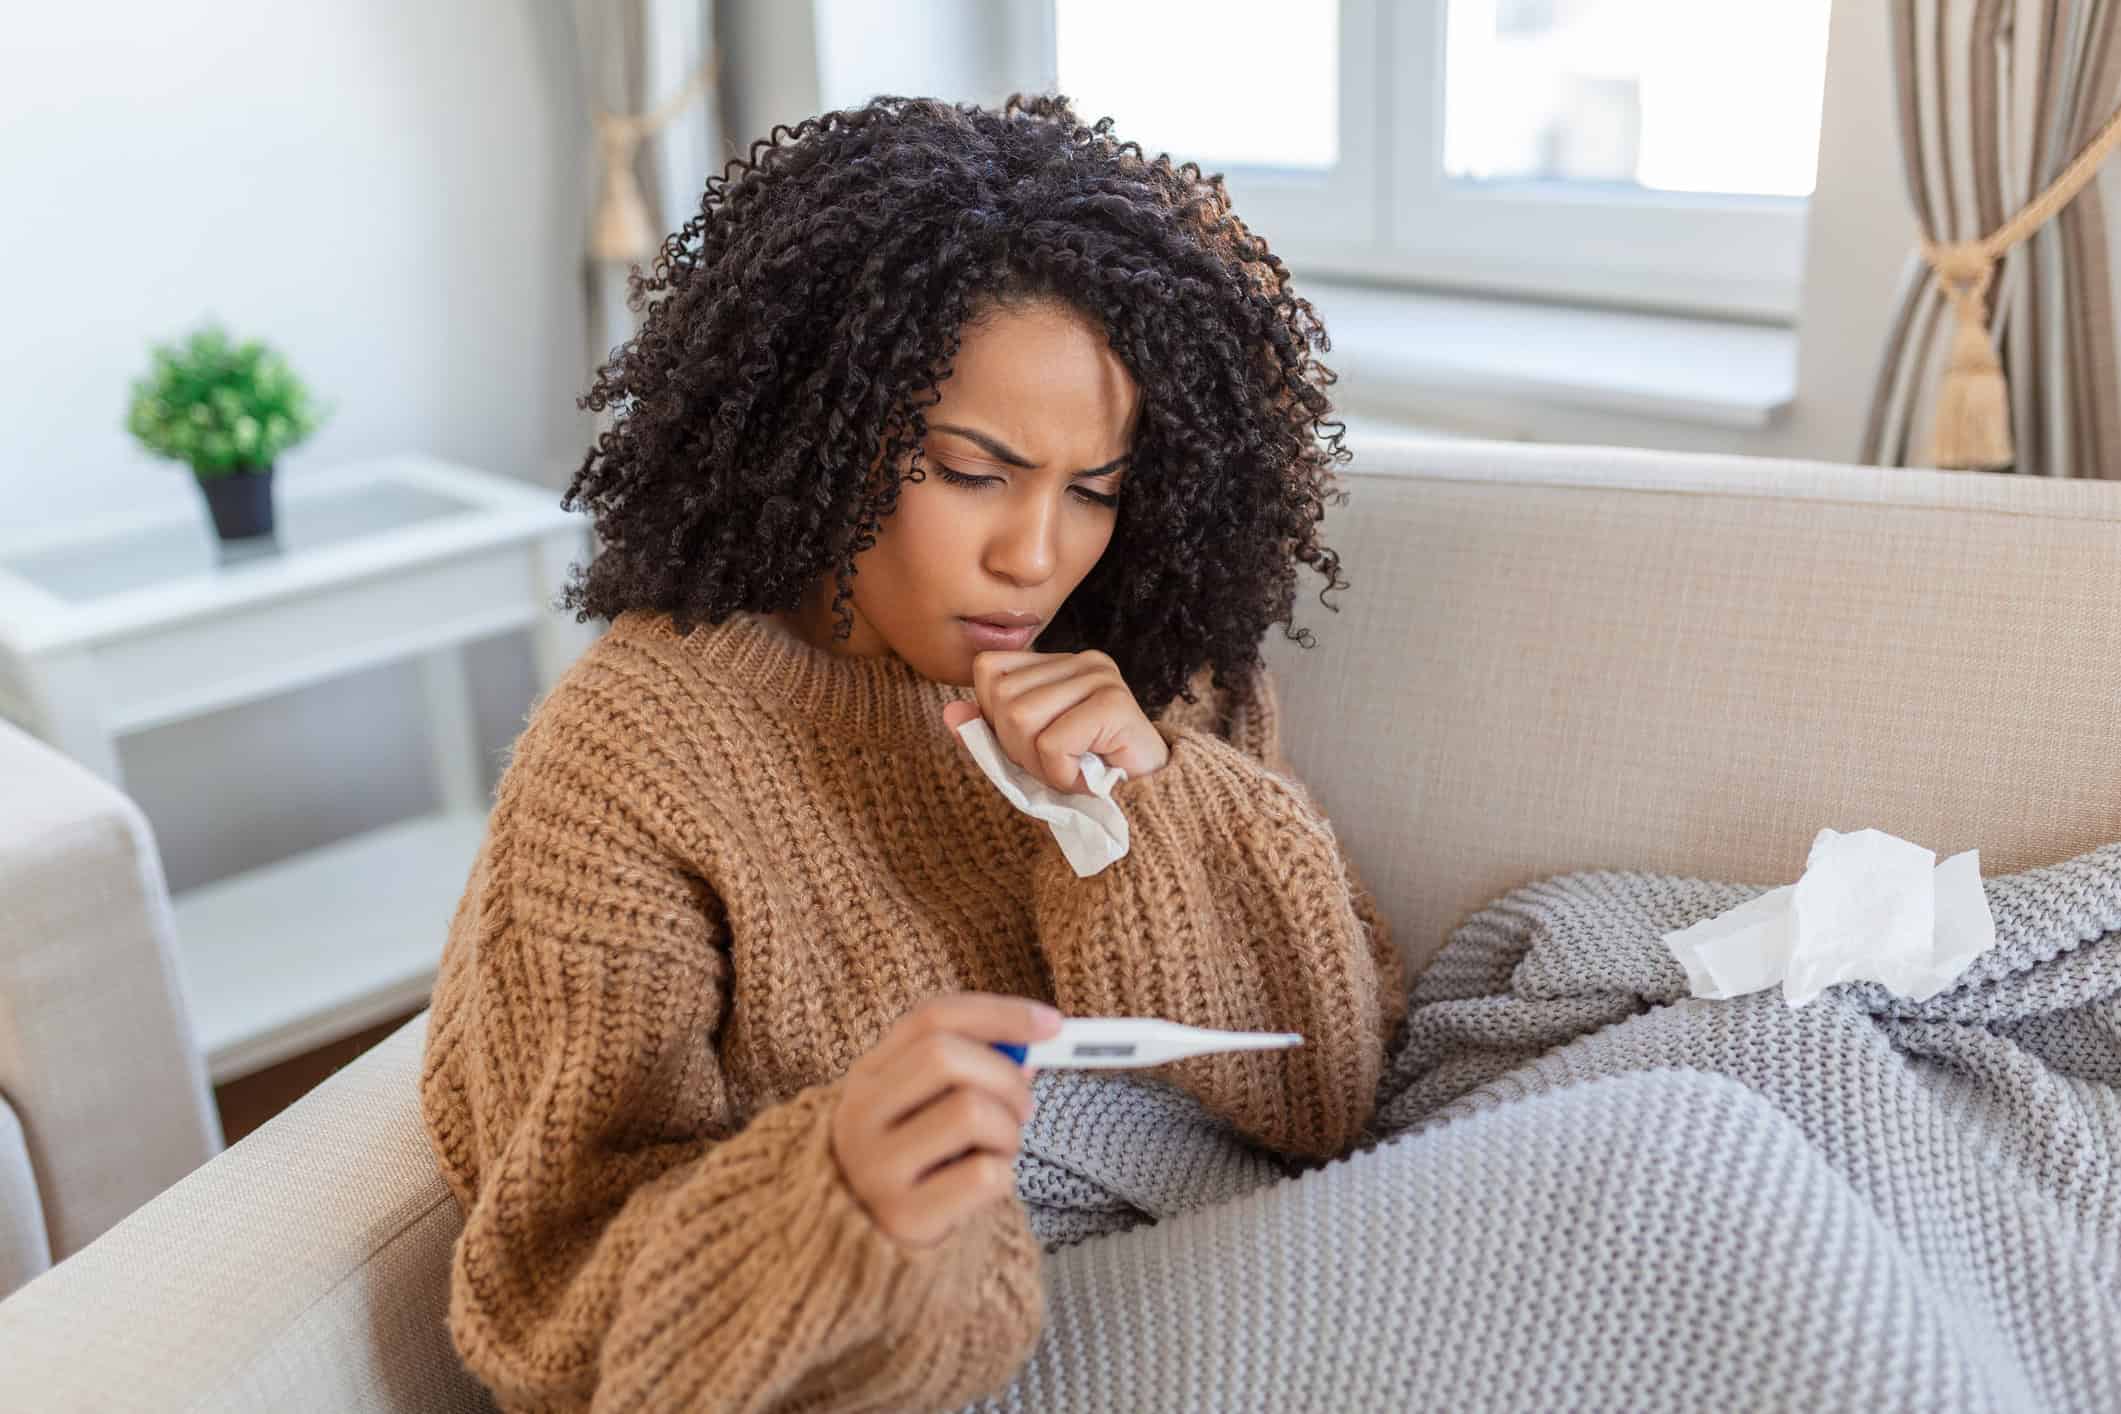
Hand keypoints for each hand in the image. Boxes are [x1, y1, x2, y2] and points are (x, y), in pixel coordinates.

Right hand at [829, 992, 1062, 1248]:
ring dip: (1008, 1131)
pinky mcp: (903, 1216)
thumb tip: (1035, 1039)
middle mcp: (859, 1116)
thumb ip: (971, 1067)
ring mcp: (876, 1168)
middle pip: (944, 1056)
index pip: (931, 1018)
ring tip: (999, 1150)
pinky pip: (983, 1175)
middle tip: (1024, 1107)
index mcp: (867, 1076)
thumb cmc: (919, 1162)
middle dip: (1005, 1076)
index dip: (999, 1014)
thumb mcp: (929, 1106)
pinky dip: (1003, 1175)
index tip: (1052, 1024)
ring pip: (970, 1111)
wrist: (870, 1246)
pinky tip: (985, 1185)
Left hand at [942, 649, 1170, 792]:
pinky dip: (1063, 775)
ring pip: (1020, 719)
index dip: (996, 719)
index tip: (1035, 748)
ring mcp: (1099, 677)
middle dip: (1019, 749)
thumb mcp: (1027, 758)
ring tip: (1074, 772)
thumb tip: (950, 713)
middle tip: (1058, 767)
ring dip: (1041, 765)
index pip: (989, 671)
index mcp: (1056, 664)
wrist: (1151, 810)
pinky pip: (1052, 743)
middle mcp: (1079, 660)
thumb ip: (989, 734)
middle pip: (1001, 699)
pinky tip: (1089, 779)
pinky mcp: (1114, 702)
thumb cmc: (1088, 782)